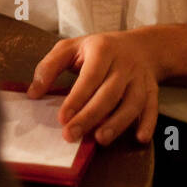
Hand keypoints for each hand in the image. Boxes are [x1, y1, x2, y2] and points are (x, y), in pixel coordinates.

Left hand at [27, 30, 159, 146]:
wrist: (141, 46)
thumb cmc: (98, 49)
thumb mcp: (71, 47)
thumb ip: (49, 66)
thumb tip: (33, 93)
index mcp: (103, 50)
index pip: (91, 76)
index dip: (77, 98)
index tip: (62, 118)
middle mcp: (124, 64)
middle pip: (110, 93)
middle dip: (90, 116)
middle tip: (71, 135)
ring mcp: (140, 78)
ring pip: (132, 102)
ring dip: (118, 123)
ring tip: (100, 139)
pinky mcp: (152, 91)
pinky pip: (152, 108)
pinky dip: (148, 124)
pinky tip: (140, 138)